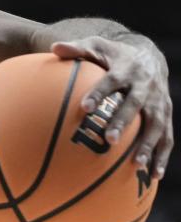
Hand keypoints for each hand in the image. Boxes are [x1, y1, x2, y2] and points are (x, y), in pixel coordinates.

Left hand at [52, 36, 172, 178]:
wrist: (149, 55)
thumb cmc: (114, 54)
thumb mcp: (96, 46)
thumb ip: (76, 48)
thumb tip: (54, 48)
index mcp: (126, 69)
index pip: (112, 81)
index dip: (99, 93)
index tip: (84, 107)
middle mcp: (146, 86)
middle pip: (135, 105)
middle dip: (124, 122)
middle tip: (110, 140)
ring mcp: (159, 102)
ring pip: (156, 125)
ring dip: (148, 145)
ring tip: (136, 164)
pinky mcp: (166, 115)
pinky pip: (167, 137)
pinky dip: (162, 156)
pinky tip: (153, 175)